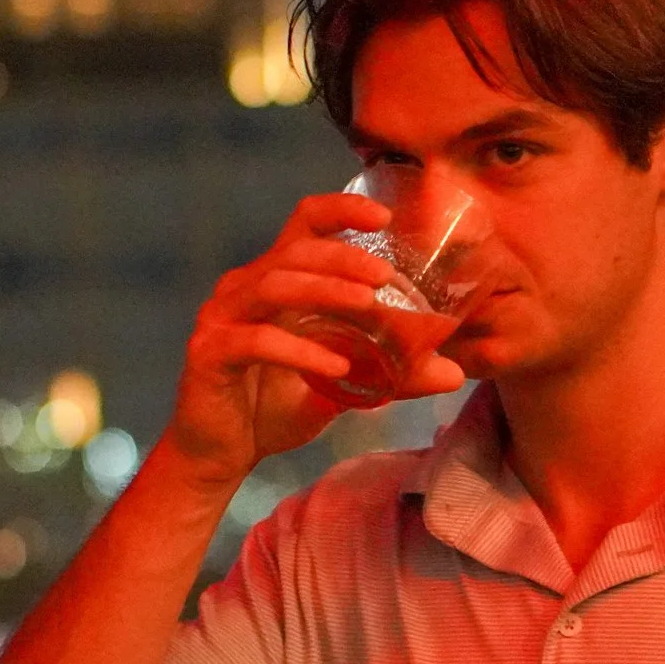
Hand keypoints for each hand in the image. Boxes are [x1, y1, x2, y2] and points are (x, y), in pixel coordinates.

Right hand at [159, 192, 466, 487]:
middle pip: (295, 250)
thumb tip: (454, 372)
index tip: (384, 215)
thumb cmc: (274, 408)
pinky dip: (301, 350)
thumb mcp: (341, 387)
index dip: (340, 208)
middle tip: (387, 276)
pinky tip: (337, 365)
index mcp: (274, 279)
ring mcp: (222, 317)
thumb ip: (390, 376)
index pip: (304, 222)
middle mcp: (244, 287)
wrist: (218, 455)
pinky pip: (259, 341)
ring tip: (369, 306)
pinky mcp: (210, 353)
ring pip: (275, 285)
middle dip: (344, 257)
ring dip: (326, 291)